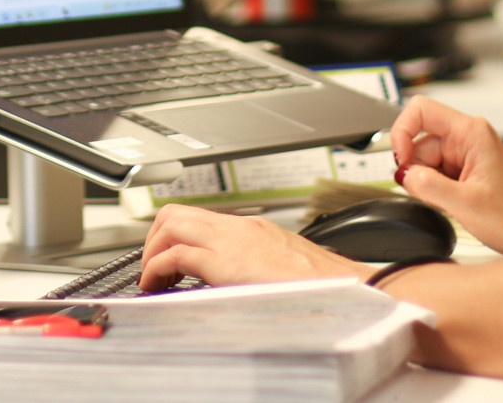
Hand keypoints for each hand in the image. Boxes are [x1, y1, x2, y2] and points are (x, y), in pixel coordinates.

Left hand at [138, 204, 369, 290]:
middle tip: (153, 267)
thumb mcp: (285, 269)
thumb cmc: (325, 285)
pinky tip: (159, 288)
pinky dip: (157, 269)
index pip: (199, 217)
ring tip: (153, 279)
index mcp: (253, 229)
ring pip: (170, 224)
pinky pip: (176, 254)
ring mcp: (232, 240)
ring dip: (152, 251)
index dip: (173, 235)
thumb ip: (259, 267)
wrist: (349, 289)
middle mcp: (239, 227)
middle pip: (176, 213)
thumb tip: (242, 283)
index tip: (166, 259)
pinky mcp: (226, 261)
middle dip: (154, 239)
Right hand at [390, 96, 502, 255]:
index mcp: (470, 132)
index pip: (420, 109)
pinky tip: (453, 201)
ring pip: (424, 159)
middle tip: (435, 194)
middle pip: (419, 140)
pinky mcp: (464, 166)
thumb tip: (404, 174)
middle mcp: (467, 136)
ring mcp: (465, 151)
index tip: (403, 161)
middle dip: (418, 169)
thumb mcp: (466, 204)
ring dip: (428, 182)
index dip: (402, 131)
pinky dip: (435, 188)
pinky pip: (434, 170)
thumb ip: (428, 186)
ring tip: (452, 200)